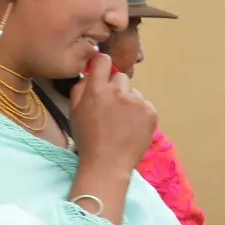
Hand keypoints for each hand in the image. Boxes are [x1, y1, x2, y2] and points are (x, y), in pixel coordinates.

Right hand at [69, 54, 156, 175]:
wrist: (107, 163)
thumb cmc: (87, 139)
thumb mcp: (74, 113)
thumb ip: (79, 90)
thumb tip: (88, 75)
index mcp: (97, 90)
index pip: (103, 61)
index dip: (102, 65)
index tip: (101, 72)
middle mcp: (118, 91)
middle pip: (120, 77)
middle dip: (116, 88)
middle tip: (110, 108)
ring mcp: (137, 101)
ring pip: (134, 93)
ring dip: (128, 102)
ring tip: (122, 122)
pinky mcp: (151, 112)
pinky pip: (145, 105)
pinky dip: (139, 114)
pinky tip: (131, 128)